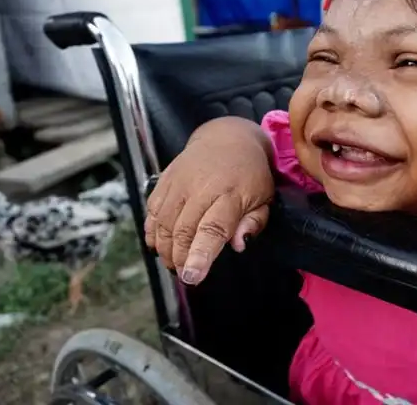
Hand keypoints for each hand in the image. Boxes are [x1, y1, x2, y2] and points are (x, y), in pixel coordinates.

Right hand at [145, 117, 274, 284]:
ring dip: (165, 249)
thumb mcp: (265, 197)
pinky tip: (160, 245)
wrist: (227, 138)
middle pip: (183, 231)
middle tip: (186, 276)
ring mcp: (179, 182)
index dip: (200, 255)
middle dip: (181, 258)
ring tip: (175, 264)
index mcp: (230, 193)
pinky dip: (152, 233)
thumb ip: (254, 222)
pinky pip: (152, 211)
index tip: (192, 277)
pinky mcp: (164, 180)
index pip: (213, 228)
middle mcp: (200, 187)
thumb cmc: (251, 174)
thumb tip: (239, 245)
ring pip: (163, 224)